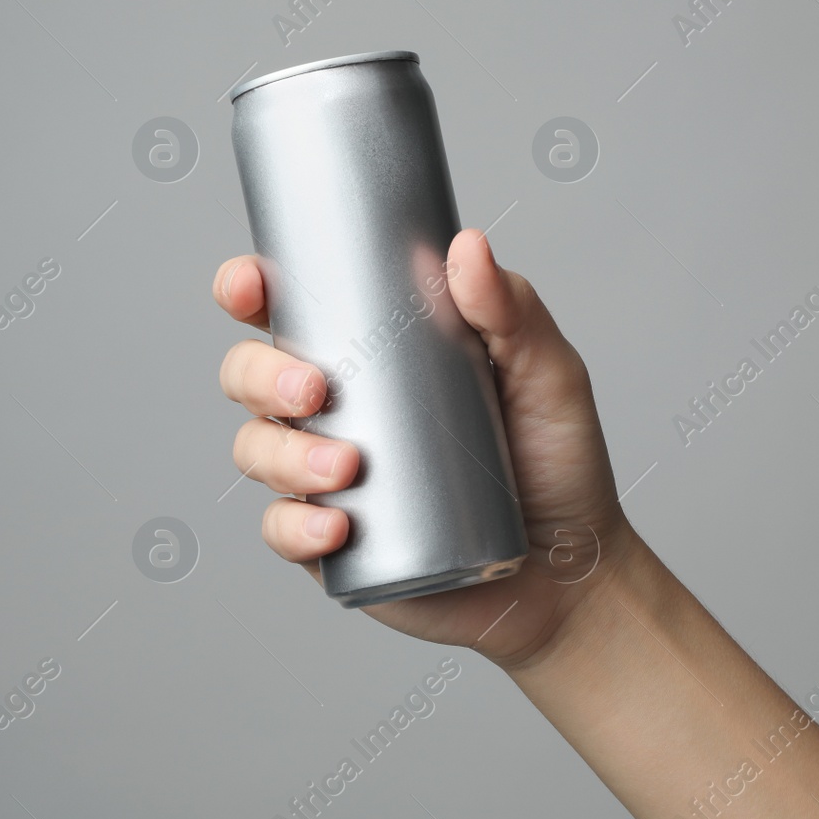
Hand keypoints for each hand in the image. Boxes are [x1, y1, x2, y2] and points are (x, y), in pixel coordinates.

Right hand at [213, 228, 636, 668]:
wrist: (570, 571)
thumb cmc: (556, 462)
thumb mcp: (546, 374)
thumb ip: (513, 310)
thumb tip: (467, 246)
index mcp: (372, 352)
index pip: (291, 308)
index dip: (248, 289)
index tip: (248, 285)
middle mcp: (337, 409)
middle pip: (250, 375)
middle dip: (260, 375)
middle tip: (314, 389)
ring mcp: (327, 477)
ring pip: (257, 450)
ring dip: (283, 454)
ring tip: (345, 468)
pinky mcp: (333, 543)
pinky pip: (282, 530)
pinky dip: (296, 527)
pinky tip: (337, 526)